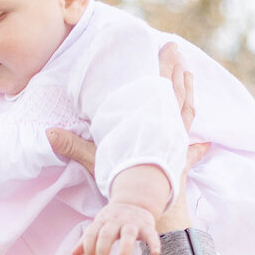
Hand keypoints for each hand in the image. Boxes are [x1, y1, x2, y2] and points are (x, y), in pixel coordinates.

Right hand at [46, 41, 207, 182]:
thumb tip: (48, 134)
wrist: (149, 207)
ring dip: (189, 94)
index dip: (165, 65)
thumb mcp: (95, 159)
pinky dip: (198, 148)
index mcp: (153, 121)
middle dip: (178, 71)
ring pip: (188, 114)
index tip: (169, 47)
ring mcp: (178, 146)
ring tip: (190, 77)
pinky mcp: (182, 164)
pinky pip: (192, 152)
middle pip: (177, 94)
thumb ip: (73, 146)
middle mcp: (169, 129)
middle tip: (179, 53)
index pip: (161, 86)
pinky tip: (206, 144)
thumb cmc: (126, 180)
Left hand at [78, 199, 160, 254]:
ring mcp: (132, 223)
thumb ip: (87, 239)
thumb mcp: (99, 225)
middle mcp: (116, 221)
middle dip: (102, 250)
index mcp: (102, 220)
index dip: (88, 247)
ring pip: (128, 234)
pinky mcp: (147, 226)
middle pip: (107, 234)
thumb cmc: (113, 219)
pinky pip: (151, 235)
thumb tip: (73, 254)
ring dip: (123, 249)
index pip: (91, 233)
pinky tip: (155, 254)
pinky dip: (154, 243)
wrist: (135, 201)